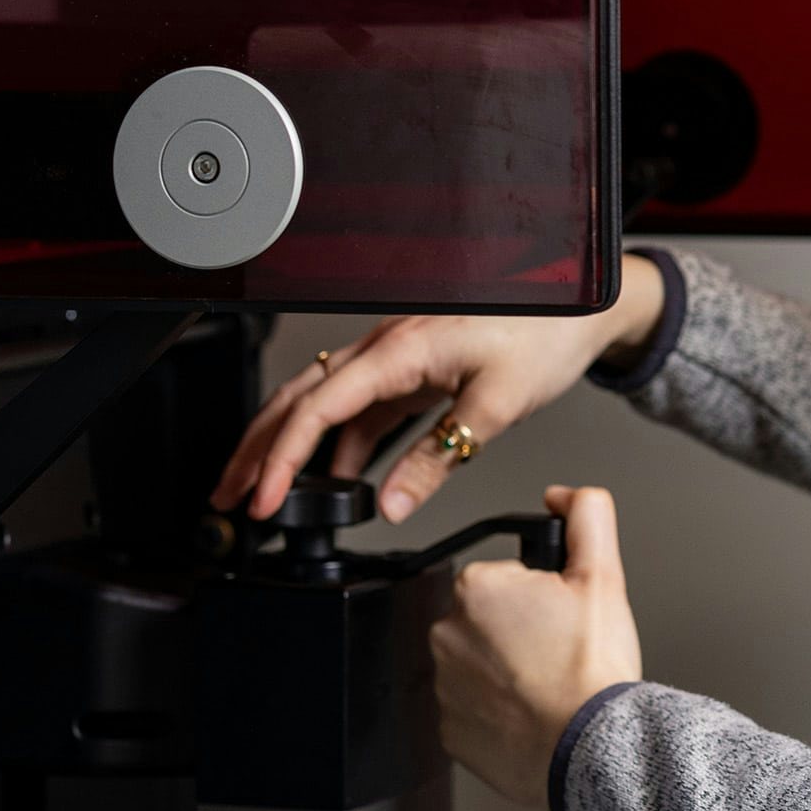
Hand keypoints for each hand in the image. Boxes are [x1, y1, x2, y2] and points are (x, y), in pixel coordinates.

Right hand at [208, 254, 667, 521]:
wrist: (582, 307)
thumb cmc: (546, 335)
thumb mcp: (495, 406)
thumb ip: (439, 457)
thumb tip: (392, 503)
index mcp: (400, 350)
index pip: (319, 407)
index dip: (283, 457)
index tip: (264, 499)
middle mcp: (388, 347)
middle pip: (301, 399)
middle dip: (258, 450)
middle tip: (228, 498)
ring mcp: (398, 357)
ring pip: (323, 402)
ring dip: (290, 446)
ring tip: (264, 493)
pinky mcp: (414, 369)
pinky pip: (361, 408)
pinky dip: (338, 443)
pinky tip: (334, 478)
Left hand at [430, 484, 642, 803]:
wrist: (590, 747)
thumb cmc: (591, 669)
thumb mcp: (603, 574)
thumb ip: (586, 515)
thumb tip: (564, 495)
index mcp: (477, 589)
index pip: (505, 576)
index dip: (540, 592)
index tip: (561, 615)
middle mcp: (447, 634)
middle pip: (489, 618)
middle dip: (520, 628)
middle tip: (559, 648)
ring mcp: (444, 686)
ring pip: (479, 662)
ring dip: (507, 668)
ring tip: (549, 681)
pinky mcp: (449, 730)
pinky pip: (473, 707)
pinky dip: (499, 709)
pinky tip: (533, 710)